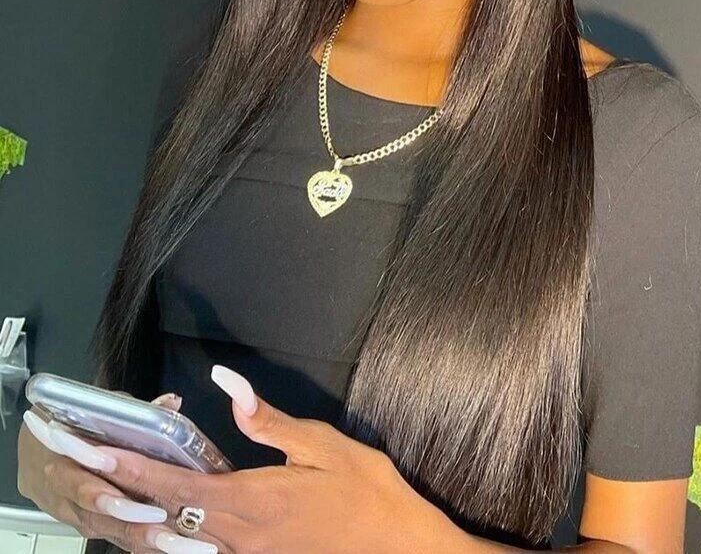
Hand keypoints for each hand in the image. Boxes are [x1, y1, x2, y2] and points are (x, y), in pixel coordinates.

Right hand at [17, 392, 195, 552]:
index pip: (80, 479)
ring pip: (100, 527)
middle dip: (126, 517)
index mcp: (60, 460)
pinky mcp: (82, 524)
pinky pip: (106, 534)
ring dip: (133, 533)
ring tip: (165, 537)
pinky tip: (158, 543)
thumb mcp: (96, 409)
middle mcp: (61, 492)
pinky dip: (131, 540)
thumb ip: (132, 411)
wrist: (36, 451)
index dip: (103, 489)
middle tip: (157, 521)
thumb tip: (171, 402)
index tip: (131, 492)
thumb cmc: (69, 425)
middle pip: (93, 510)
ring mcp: (70, 512)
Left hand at [66, 365, 465, 553]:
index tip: (95, 451)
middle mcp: (238, 536)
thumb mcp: (319, 444)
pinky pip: (205, 550)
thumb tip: (227, 381)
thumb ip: (267, 419)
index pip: (177, 483)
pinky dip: (178, 533)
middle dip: (123, 489)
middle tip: (87, 466)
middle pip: (166, 515)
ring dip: (143, 515)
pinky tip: (169, 520)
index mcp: (251, 500)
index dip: (132, 468)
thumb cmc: (362, 487)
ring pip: (180, 540)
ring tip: (114, 489)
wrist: (395, 543)